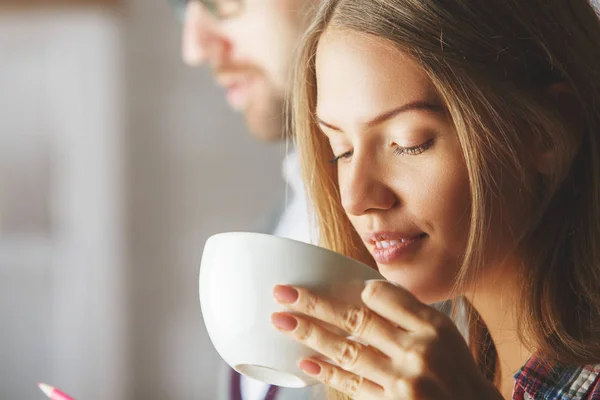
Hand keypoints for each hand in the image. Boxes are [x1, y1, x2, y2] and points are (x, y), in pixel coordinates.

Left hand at [270, 280, 501, 398]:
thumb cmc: (456, 372)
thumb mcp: (446, 334)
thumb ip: (408, 313)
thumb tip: (363, 293)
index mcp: (432, 325)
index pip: (383, 295)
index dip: (356, 289)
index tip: (337, 287)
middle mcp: (418, 350)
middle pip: (356, 319)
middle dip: (314, 304)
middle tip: (283, 293)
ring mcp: (403, 381)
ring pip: (347, 351)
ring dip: (310, 335)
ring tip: (282, 321)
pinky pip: (352, 385)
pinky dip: (328, 373)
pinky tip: (305, 363)